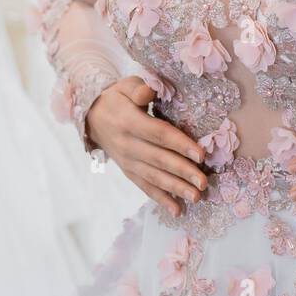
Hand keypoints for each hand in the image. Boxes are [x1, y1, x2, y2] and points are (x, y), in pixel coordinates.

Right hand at [87, 76, 209, 217]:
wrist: (92, 117)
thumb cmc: (116, 98)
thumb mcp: (125, 86)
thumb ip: (138, 89)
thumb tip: (148, 94)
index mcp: (128, 122)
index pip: (158, 134)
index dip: (180, 144)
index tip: (201, 154)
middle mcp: (127, 145)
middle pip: (159, 160)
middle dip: (183, 172)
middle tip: (203, 183)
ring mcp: (127, 161)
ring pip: (154, 177)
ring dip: (176, 189)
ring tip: (196, 197)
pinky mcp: (128, 171)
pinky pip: (145, 187)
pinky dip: (161, 199)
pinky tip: (177, 210)